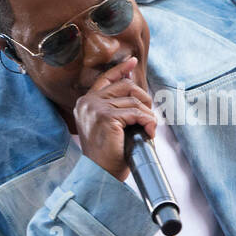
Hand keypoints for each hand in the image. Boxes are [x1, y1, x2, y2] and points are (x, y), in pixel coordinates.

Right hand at [73, 57, 157, 180]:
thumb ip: (116, 107)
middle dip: (144, 99)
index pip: (106, 79)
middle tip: (149, 117)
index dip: (121, 70)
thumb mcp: (110, 125)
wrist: (100, 173)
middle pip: (126, 87)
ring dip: (148, 116)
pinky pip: (137, 113)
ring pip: (135, 101)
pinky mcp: (107, 117)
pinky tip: (149, 132)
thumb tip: (134, 88)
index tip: (133, 62)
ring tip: (149, 129)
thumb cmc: (107, 154)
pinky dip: (148, 122)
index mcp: (86, 103)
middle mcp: (88, 102)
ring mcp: (96, 108)